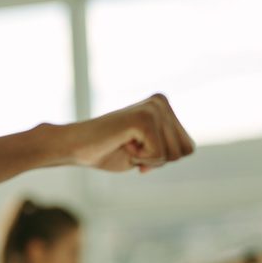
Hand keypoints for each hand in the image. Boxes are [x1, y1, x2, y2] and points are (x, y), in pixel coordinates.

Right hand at [63, 93, 194, 172]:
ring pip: (173, 154)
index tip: (137, 150)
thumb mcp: (145, 151)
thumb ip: (167, 147)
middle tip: (130, 148)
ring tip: (125, 144)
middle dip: (157, 160)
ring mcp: (153, 108)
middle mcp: (161, 102)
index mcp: (163, 106)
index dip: (162, 159)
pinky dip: (140, 159)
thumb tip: (188, 149)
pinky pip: (158, 155)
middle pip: (185, 150)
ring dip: (147, 159)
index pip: (187, 147)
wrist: (73, 147)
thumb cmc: (105, 151)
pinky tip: (122, 144)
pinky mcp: (144, 119)